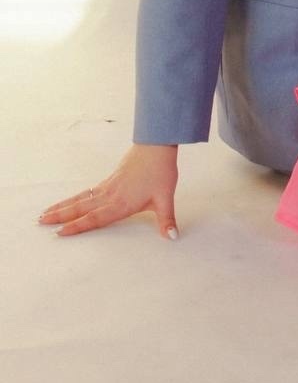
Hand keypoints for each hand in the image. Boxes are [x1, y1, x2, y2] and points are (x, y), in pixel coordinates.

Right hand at [38, 143, 179, 238]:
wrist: (157, 146)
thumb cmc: (160, 171)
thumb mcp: (165, 198)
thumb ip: (166, 219)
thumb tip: (172, 236)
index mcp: (121, 203)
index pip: (95, 218)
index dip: (77, 226)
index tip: (60, 232)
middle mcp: (110, 195)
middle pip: (81, 207)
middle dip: (60, 216)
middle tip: (41, 221)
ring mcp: (108, 186)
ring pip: (81, 198)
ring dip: (63, 206)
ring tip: (46, 212)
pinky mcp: (110, 179)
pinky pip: (88, 191)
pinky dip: (75, 197)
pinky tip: (70, 201)